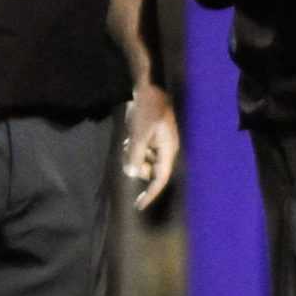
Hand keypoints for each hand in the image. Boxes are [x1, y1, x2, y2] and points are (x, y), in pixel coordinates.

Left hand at [123, 82, 179, 208]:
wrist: (146, 89)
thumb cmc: (146, 110)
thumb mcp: (139, 134)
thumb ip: (135, 155)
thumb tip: (132, 175)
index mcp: (168, 149)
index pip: (161, 178)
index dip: (151, 193)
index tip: (139, 206)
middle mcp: (164, 150)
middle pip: (150, 171)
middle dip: (137, 166)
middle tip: (127, 151)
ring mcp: (157, 144)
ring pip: (143, 162)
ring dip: (133, 157)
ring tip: (127, 142)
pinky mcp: (149, 139)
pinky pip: (140, 153)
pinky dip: (132, 150)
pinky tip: (128, 139)